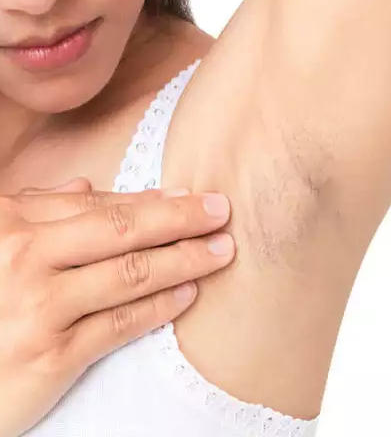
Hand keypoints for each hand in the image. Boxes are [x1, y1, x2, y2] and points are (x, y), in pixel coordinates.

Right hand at [0, 179, 235, 436]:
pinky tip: (188, 293)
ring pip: (130, 274)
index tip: (190, 197)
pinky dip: (159, 307)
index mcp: (11, 223)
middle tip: (222, 212)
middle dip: (181, 219)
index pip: (96, 204)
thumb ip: (35, 213)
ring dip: (184, 259)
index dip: (151, 200)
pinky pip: (118, 324)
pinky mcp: (49, 355)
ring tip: (220, 251)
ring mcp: (39, 306)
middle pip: (121, 230)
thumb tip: (82, 183)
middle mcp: (24, 258)